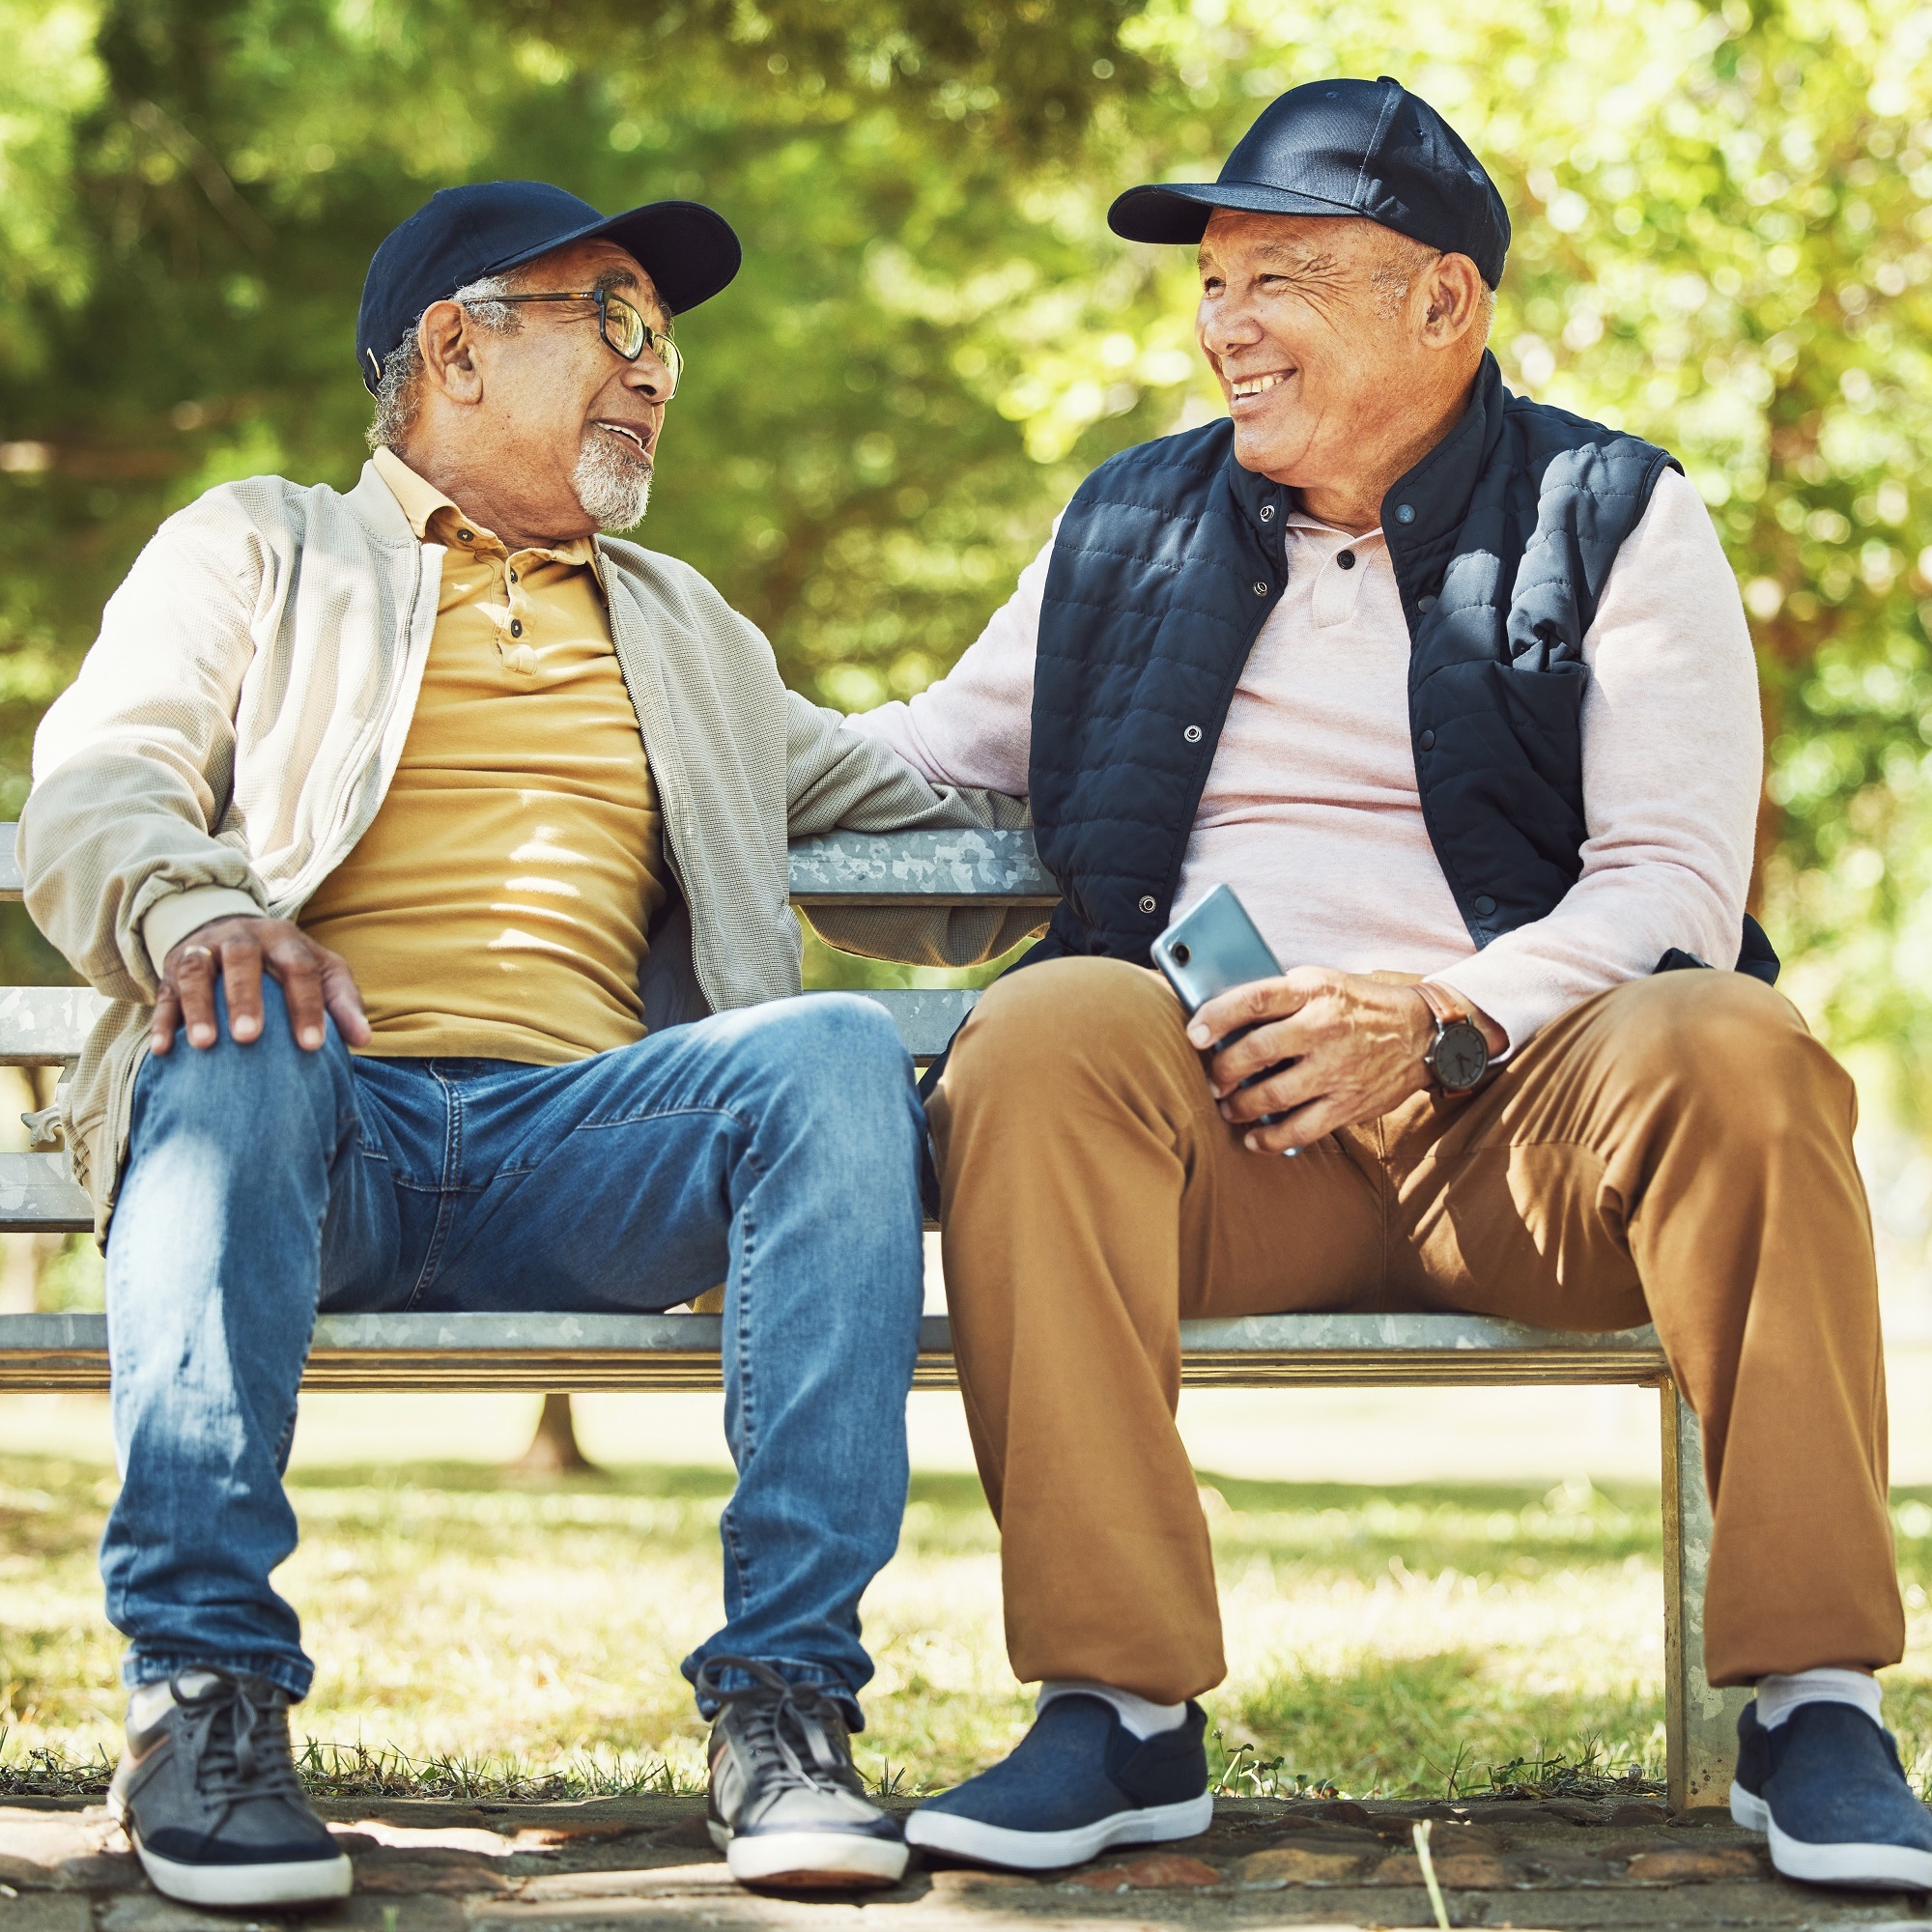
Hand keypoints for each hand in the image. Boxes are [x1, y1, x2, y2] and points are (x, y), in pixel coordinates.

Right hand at [153, 916, 370, 1055]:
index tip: (312, 1045)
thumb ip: (343, 1001)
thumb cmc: (286, 961)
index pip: (300, 967)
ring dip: (198, 1006)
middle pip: (242, 959)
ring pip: (196, 970)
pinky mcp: (171, 969)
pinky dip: (163, 1020)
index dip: (306, 1005)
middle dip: (245, 997)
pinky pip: (163, 992)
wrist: (230, 928)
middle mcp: (241, 937)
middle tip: (249, 1038)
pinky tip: (164, 1049)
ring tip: (204, 1044)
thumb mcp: (321, 969)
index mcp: (283, 938)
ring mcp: (203, 949)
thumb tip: (363, 1039)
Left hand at [1186, 969, 1501, 1155]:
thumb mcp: (1323, 982)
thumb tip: (1223, 1016)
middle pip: (1255, 1051)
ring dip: (1239, 1106)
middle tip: (1212, 1079)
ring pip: (1271, 1095)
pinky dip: (1270, 1139)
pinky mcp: (1348, 1103)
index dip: (1215, 1017)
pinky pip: (1300, 1129)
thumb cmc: (1360, 1005)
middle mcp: (1323, 1028)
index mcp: (1312, 991)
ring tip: (1228, 1107)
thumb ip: (1280, 997)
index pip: (1252, 1000)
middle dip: (1222, 1070)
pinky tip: (1254, 1138)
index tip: (1194, 1035)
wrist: (1424, 1032)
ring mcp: (1336, 1069)